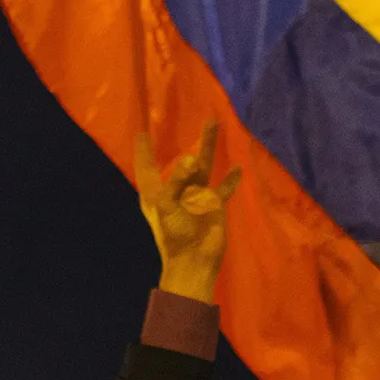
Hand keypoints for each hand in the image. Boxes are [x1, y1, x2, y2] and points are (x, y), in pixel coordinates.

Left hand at [134, 119, 241, 302]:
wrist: (195, 260)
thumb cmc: (174, 234)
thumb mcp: (167, 205)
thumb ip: (177, 181)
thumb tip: (191, 159)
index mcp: (157, 194)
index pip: (147, 168)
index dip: (144, 152)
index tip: (142, 132)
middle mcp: (176, 191)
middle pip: (180, 163)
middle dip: (185, 143)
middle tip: (186, 119)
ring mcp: (196, 196)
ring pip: (203, 166)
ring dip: (207, 147)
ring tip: (212, 123)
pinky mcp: (214, 204)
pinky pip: (223, 187)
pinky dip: (230, 178)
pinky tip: (238, 167)